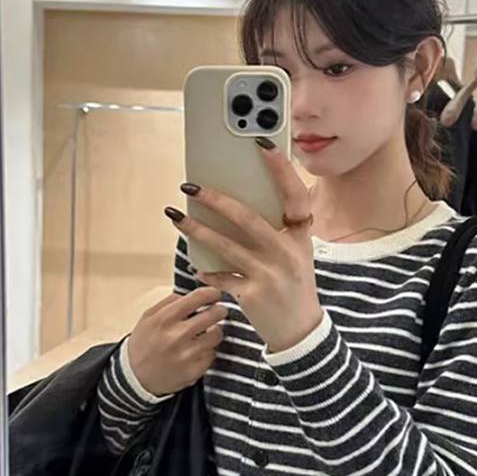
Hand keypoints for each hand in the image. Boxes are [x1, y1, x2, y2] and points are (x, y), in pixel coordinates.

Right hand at [127, 287, 227, 395]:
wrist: (135, 377)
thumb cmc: (143, 344)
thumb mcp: (148, 317)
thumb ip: (169, 302)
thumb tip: (191, 295)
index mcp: (164, 319)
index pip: (197, 298)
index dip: (211, 293)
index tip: (215, 294)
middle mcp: (177, 336)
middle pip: (214, 315)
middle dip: (220, 310)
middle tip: (219, 311)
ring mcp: (186, 355)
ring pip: (217, 335)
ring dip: (215, 332)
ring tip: (207, 333)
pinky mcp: (194, 371)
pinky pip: (212, 354)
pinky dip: (207, 351)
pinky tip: (198, 351)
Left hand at [165, 139, 323, 353]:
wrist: (300, 332)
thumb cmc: (295, 287)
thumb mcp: (297, 254)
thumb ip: (278, 231)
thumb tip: (239, 204)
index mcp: (301, 236)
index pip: (295, 194)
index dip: (281, 168)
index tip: (262, 143)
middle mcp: (287, 253)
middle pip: (247, 218)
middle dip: (215, 200)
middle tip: (191, 187)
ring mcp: (269, 274)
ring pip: (225, 245)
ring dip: (196, 229)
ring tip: (175, 216)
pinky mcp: (252, 295)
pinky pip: (220, 277)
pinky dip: (207, 271)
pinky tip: (197, 265)